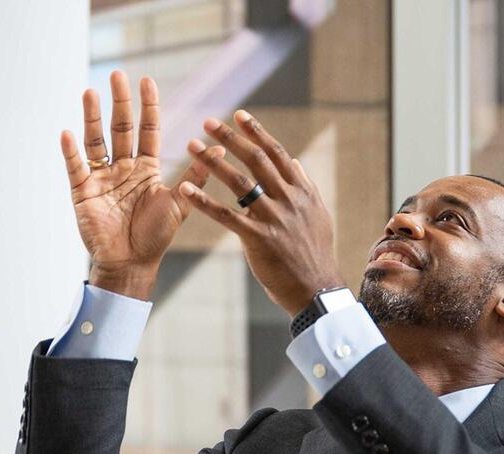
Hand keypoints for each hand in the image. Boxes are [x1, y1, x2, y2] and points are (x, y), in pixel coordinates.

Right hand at [60, 70, 222, 299]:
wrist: (133, 263)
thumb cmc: (156, 236)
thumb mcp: (179, 203)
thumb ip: (197, 175)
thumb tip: (220, 148)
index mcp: (146, 169)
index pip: (147, 131)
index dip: (147, 108)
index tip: (148, 82)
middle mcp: (123, 169)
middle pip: (120, 130)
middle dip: (119, 104)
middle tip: (118, 76)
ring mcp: (101, 178)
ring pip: (96, 142)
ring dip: (92, 118)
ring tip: (90, 92)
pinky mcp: (83, 192)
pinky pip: (75, 167)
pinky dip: (71, 151)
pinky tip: (69, 133)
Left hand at [178, 110, 344, 315]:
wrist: (317, 289)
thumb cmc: (315, 254)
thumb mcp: (318, 215)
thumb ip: (305, 186)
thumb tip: (295, 162)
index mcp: (302, 192)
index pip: (277, 154)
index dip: (257, 133)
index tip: (239, 115)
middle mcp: (289, 199)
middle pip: (256, 160)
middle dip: (230, 139)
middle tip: (208, 122)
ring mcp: (274, 218)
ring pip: (240, 183)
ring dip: (213, 161)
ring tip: (191, 146)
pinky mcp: (259, 239)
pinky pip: (226, 216)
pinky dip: (204, 201)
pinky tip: (185, 190)